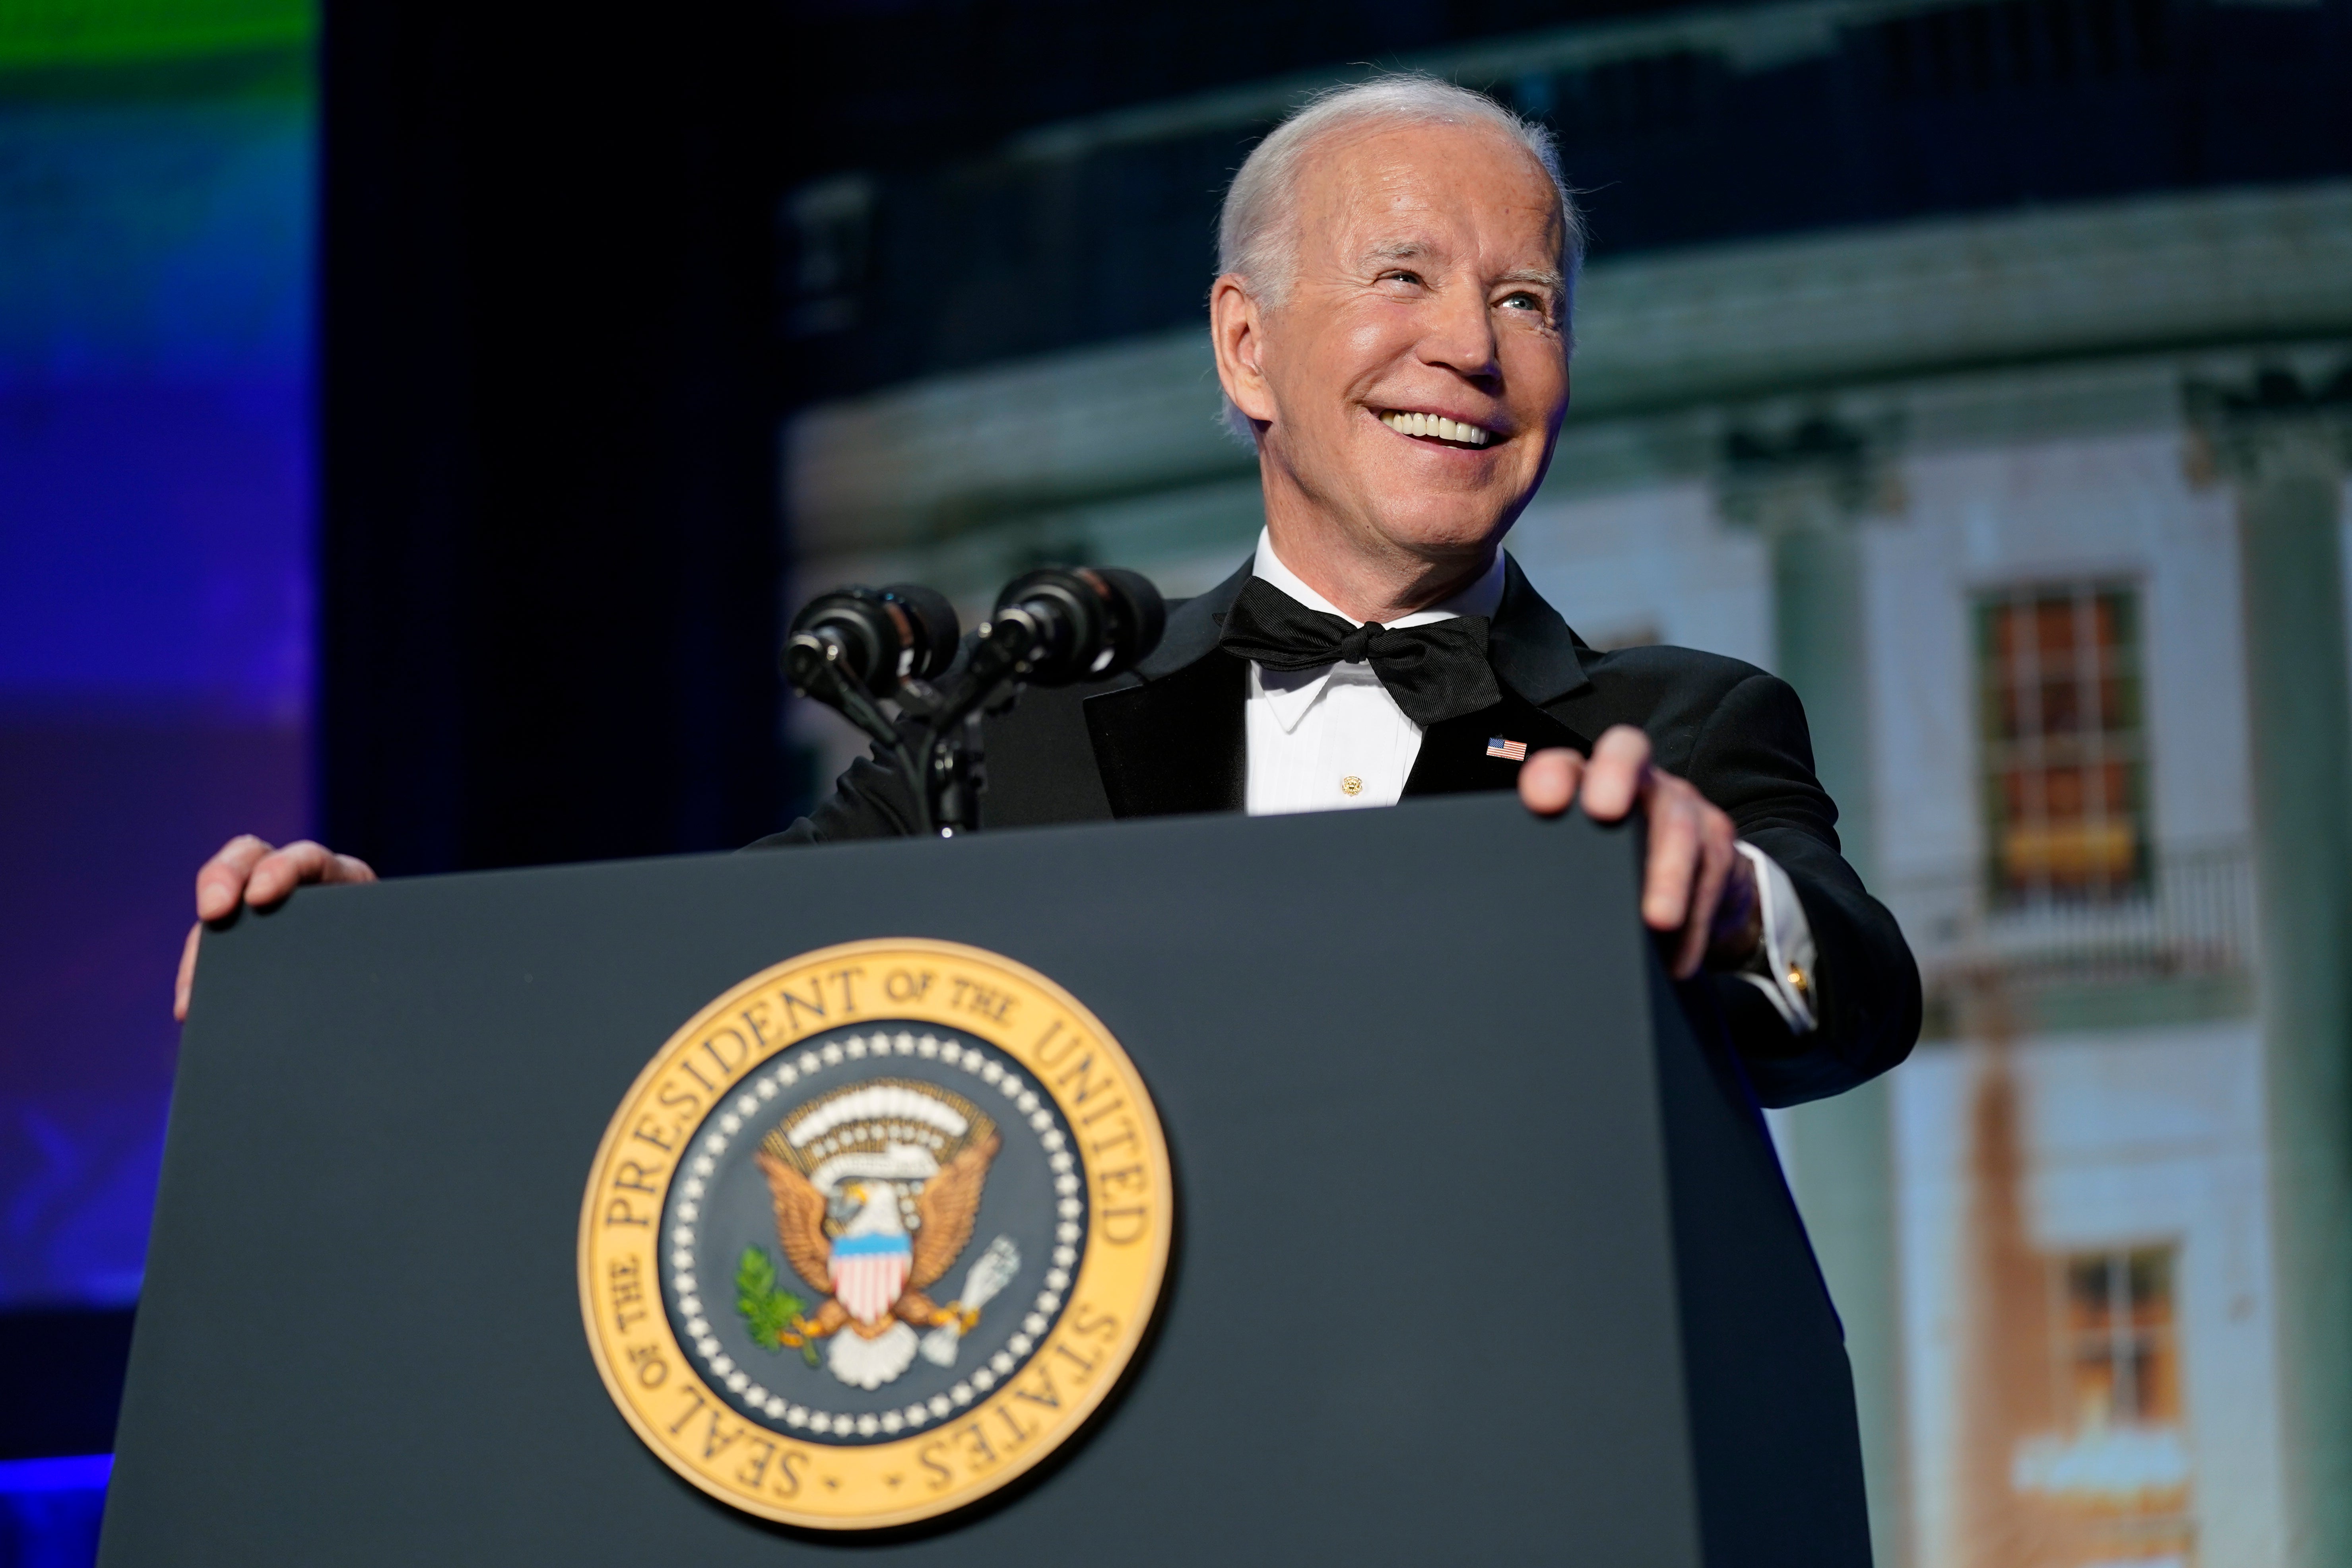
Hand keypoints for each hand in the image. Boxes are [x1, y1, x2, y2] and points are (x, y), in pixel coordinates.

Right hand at [174, 836, 376, 1020]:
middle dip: (224, 878)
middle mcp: (300, 886)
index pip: (309, 858)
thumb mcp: (392, 953)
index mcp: (344, 880)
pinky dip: (200, 977)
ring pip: (222, 908)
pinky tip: (192, 1010)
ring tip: (194, 993)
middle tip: (214, 911)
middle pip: (250, 859)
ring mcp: (267, 910)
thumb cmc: (400, 969)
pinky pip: (213, 950)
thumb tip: (365, 981)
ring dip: (202, 943)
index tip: (262, 896)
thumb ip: (377, 953)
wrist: (391, 994)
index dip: (282, 871)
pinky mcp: (246, 941)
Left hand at [1517, 725, 1760, 979]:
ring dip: (1668, 875)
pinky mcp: (1718, 842)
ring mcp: (1682, 805)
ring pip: (1678, 825)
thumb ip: (1552, 863)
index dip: (1553, 773)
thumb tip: (1508, 916)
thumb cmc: (1617, 865)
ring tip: (1657, 919)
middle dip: (1614, 777)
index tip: (1541, 802)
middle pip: (1628, 753)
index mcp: (1589, 781)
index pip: (1566, 761)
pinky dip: (1694, 924)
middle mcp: (1638, 780)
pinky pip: (1712, 877)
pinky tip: (1678, 958)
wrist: (1691, 874)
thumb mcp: (1582, 858)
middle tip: (1602, 811)